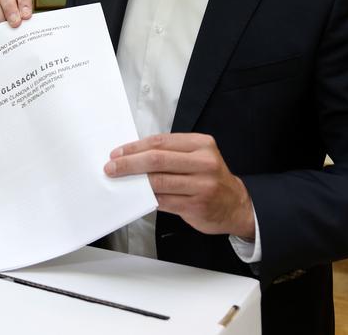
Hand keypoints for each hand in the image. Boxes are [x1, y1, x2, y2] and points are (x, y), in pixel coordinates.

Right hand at [0, 0, 33, 32]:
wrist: (3, 43)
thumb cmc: (19, 33)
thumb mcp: (27, 29)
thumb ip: (30, 27)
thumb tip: (34, 33)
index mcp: (20, 1)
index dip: (25, 4)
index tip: (27, 17)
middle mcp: (6, 1)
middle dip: (10, 9)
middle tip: (15, 24)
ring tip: (4, 30)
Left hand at [104, 133, 254, 238]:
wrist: (236, 205)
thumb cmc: (210, 178)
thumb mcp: (199, 157)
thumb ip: (172, 154)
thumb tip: (135, 156)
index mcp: (202, 144)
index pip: (161, 142)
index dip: (135, 147)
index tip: (117, 153)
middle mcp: (204, 162)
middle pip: (158, 159)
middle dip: (130, 163)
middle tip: (111, 167)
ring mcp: (202, 185)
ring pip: (159, 181)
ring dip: (135, 181)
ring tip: (119, 181)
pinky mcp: (196, 205)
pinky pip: (164, 200)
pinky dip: (147, 198)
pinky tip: (137, 196)